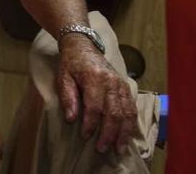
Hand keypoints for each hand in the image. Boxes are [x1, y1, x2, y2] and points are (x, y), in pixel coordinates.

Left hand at [56, 35, 138, 154]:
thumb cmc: (71, 64)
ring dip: (123, 133)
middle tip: (102, 149)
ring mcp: (121, 83)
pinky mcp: (126, 86)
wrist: (82, 46)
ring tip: (118, 148)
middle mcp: (111, 81)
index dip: (90, 124)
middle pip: (113, 112)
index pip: (94, 106)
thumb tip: (72, 119)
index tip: (85, 136)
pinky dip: (131, 124)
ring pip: (127, 112)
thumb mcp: (63, 77)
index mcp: (94, 77)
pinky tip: (127, 135)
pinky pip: (132, 107)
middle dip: (108, 134)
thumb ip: (68, 97)